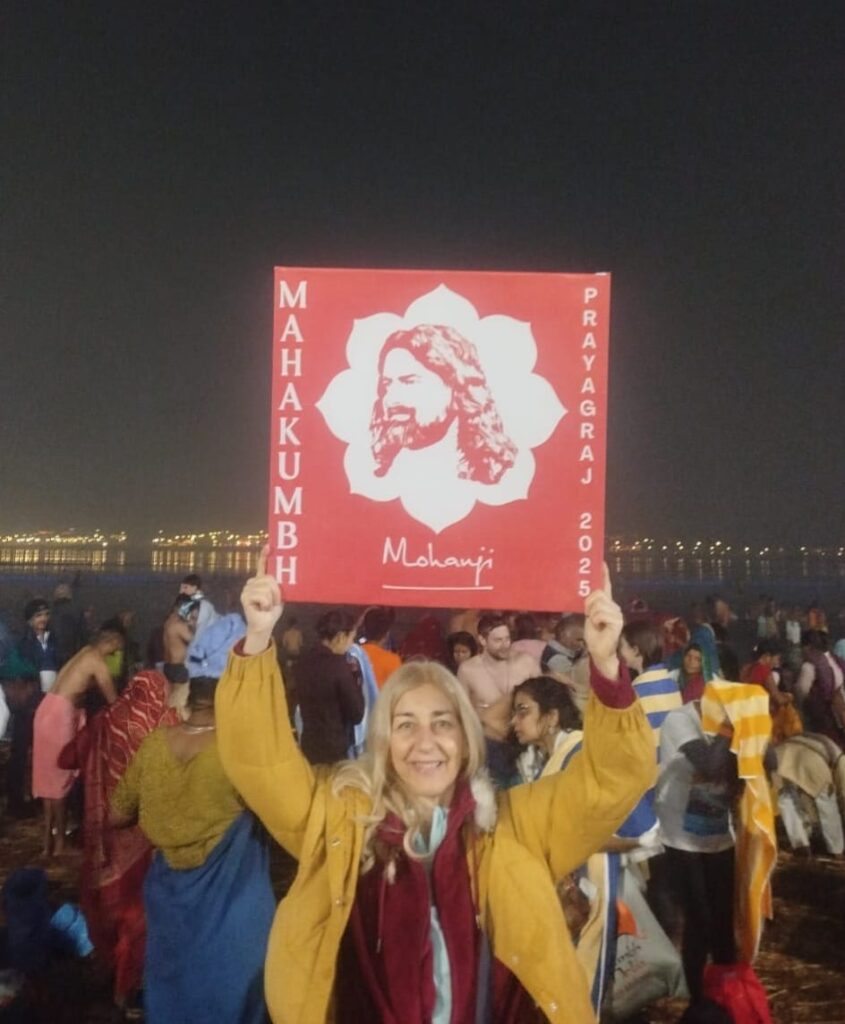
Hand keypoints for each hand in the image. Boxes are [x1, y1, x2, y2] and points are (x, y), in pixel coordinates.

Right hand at [241, 545, 283, 652]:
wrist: (265, 625)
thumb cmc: (272, 611)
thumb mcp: (278, 596)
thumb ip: (278, 586)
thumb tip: (283, 577)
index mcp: (260, 581)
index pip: (262, 566)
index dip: (264, 556)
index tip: (268, 545)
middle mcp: (252, 582)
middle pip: (270, 579)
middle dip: (276, 592)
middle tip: (274, 602)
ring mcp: (247, 589)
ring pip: (267, 588)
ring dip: (272, 599)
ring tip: (267, 606)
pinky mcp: (245, 597)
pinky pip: (263, 596)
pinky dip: (266, 604)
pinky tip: (262, 608)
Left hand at [584, 564, 621, 680]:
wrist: (600, 651)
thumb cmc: (595, 634)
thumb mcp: (590, 616)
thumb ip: (591, 604)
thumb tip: (589, 593)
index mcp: (607, 603)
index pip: (606, 586)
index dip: (604, 574)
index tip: (602, 561)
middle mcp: (614, 606)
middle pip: (597, 594)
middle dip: (589, 605)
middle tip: (591, 617)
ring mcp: (617, 613)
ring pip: (597, 604)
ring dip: (592, 615)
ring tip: (596, 624)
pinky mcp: (618, 621)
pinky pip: (600, 614)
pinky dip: (596, 621)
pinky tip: (600, 627)